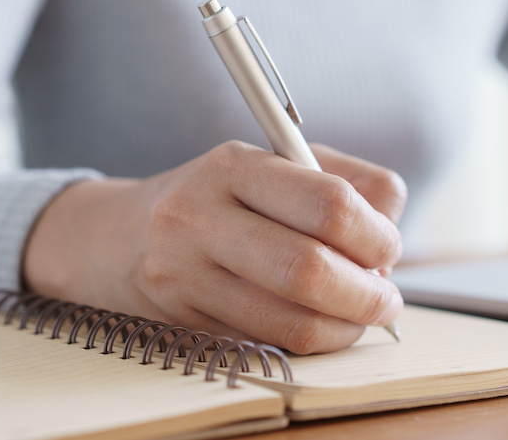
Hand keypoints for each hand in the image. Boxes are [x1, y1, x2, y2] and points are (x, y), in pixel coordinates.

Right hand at [23, 141, 405, 353]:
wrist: (117, 237)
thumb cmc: (221, 196)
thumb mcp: (276, 165)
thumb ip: (346, 182)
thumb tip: (390, 231)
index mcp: (236, 164)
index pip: (328, 203)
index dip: (376, 234)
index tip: (390, 248)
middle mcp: (200, 216)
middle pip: (310, 268)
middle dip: (367, 293)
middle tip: (387, 297)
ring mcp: (185, 273)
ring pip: (292, 320)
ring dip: (347, 326)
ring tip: (363, 315)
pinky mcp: (182, 321)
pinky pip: (267, 343)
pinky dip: (313, 341)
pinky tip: (324, 326)